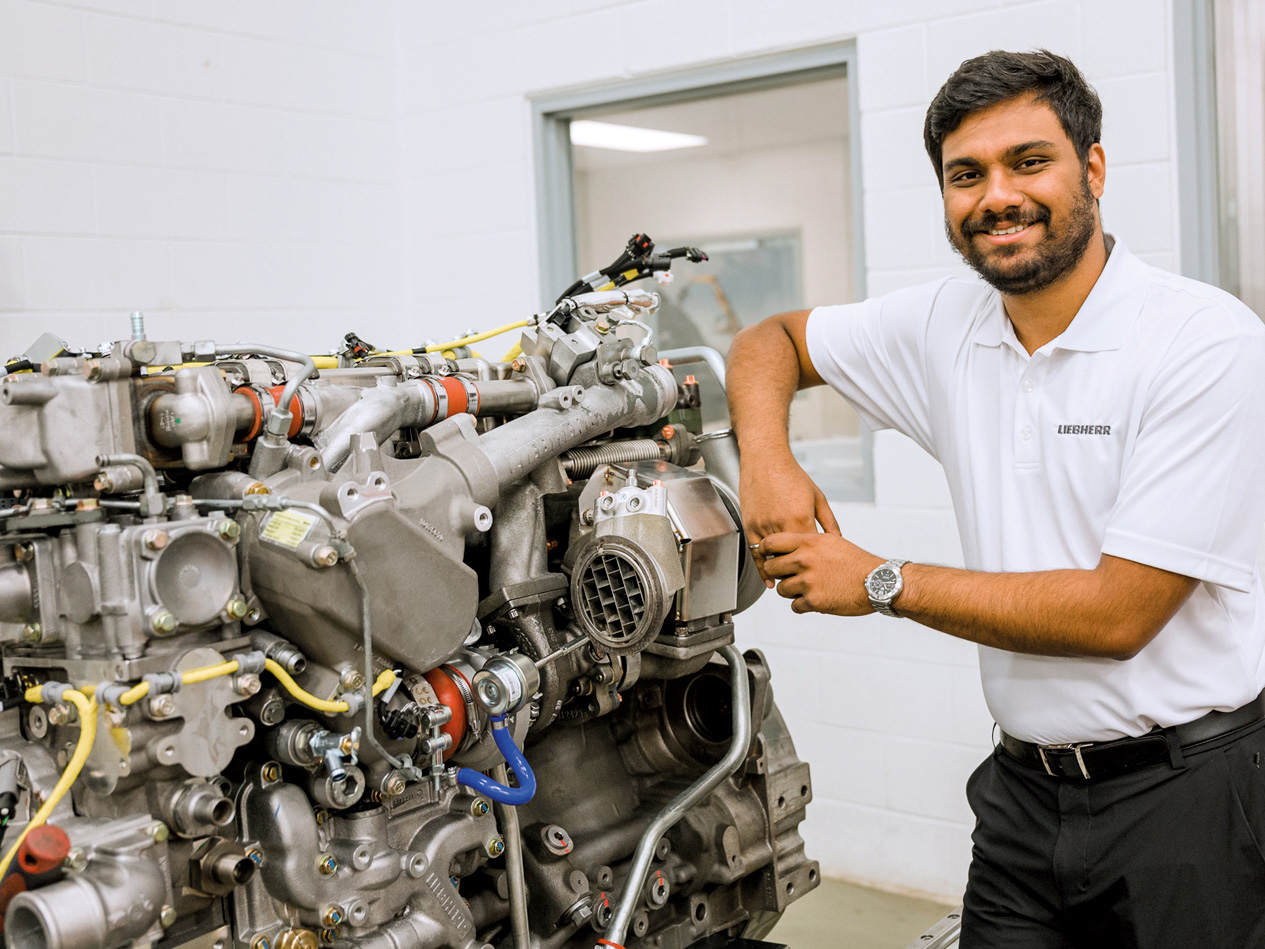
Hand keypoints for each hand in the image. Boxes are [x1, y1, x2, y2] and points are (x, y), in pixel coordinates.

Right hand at [738, 454, 840, 586]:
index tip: (822, 579)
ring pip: (771, 559)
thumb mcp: (818, 498)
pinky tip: (768, 578)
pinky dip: (762, 567)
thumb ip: (828, 522)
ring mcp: (763, 525)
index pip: (809, 554)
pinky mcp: (750, 524)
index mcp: (800, 519)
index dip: (816, 569)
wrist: (766, 459)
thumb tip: (838, 542)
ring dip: (779, 573)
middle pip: (789, 561)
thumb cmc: (792, 475)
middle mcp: (780, 524)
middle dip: (797, 576)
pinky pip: (755, 552)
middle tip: (805, 587)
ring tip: (789, 584)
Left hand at [757, 531, 884, 614]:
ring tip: (808, 588)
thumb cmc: (855, 562)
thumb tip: (784, 548)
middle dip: (778, 574)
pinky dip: (803, 605)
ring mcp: (808, 581)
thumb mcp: (830, 541)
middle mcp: (806, 560)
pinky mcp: (814, 601)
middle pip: (771, 568)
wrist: (877, 581)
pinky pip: (794, 606)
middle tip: (790, 576)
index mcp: (809, 542)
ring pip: (781, 589)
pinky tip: (815, 599)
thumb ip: (806, 543)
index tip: (767, 556)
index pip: (771, 543)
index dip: (765, 550)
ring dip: (791, 591)